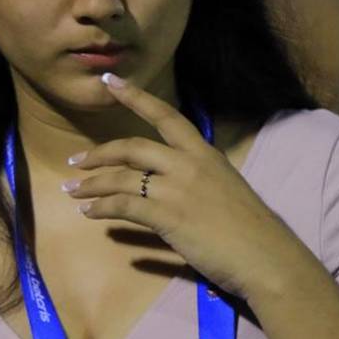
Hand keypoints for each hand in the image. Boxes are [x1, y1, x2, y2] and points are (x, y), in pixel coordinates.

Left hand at [62, 73, 291, 301]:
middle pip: (132, 147)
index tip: (111, 81)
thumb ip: (198, 179)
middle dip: (99, 153)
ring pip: (121, 177)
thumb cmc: (251, 229)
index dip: (135, 97)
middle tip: (76, 160)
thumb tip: (175, 184)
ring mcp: (176, 189)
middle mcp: (188, 164)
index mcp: (205, 153)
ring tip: (73, 191)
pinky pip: (123, 205)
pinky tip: (90, 212)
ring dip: (92, 183)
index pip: (166, 116)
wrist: (265, 257)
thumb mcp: (226, 188)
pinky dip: (102, 207)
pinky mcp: (166, 216)